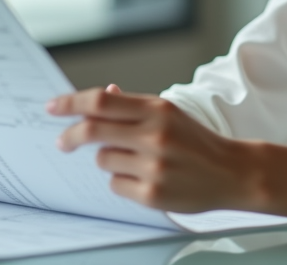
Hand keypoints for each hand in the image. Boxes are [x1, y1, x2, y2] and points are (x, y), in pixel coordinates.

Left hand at [47, 85, 259, 213]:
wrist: (233, 173)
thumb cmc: (197, 141)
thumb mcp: (170, 114)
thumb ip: (135, 106)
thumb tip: (105, 93)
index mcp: (158, 110)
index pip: (102, 101)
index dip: (72, 102)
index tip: (53, 106)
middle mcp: (154, 136)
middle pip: (93, 130)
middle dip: (71, 136)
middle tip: (62, 142)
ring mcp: (153, 166)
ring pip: (104, 160)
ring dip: (110, 159)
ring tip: (136, 160)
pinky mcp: (152, 194)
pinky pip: (115, 184)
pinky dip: (123, 180)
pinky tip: (145, 178)